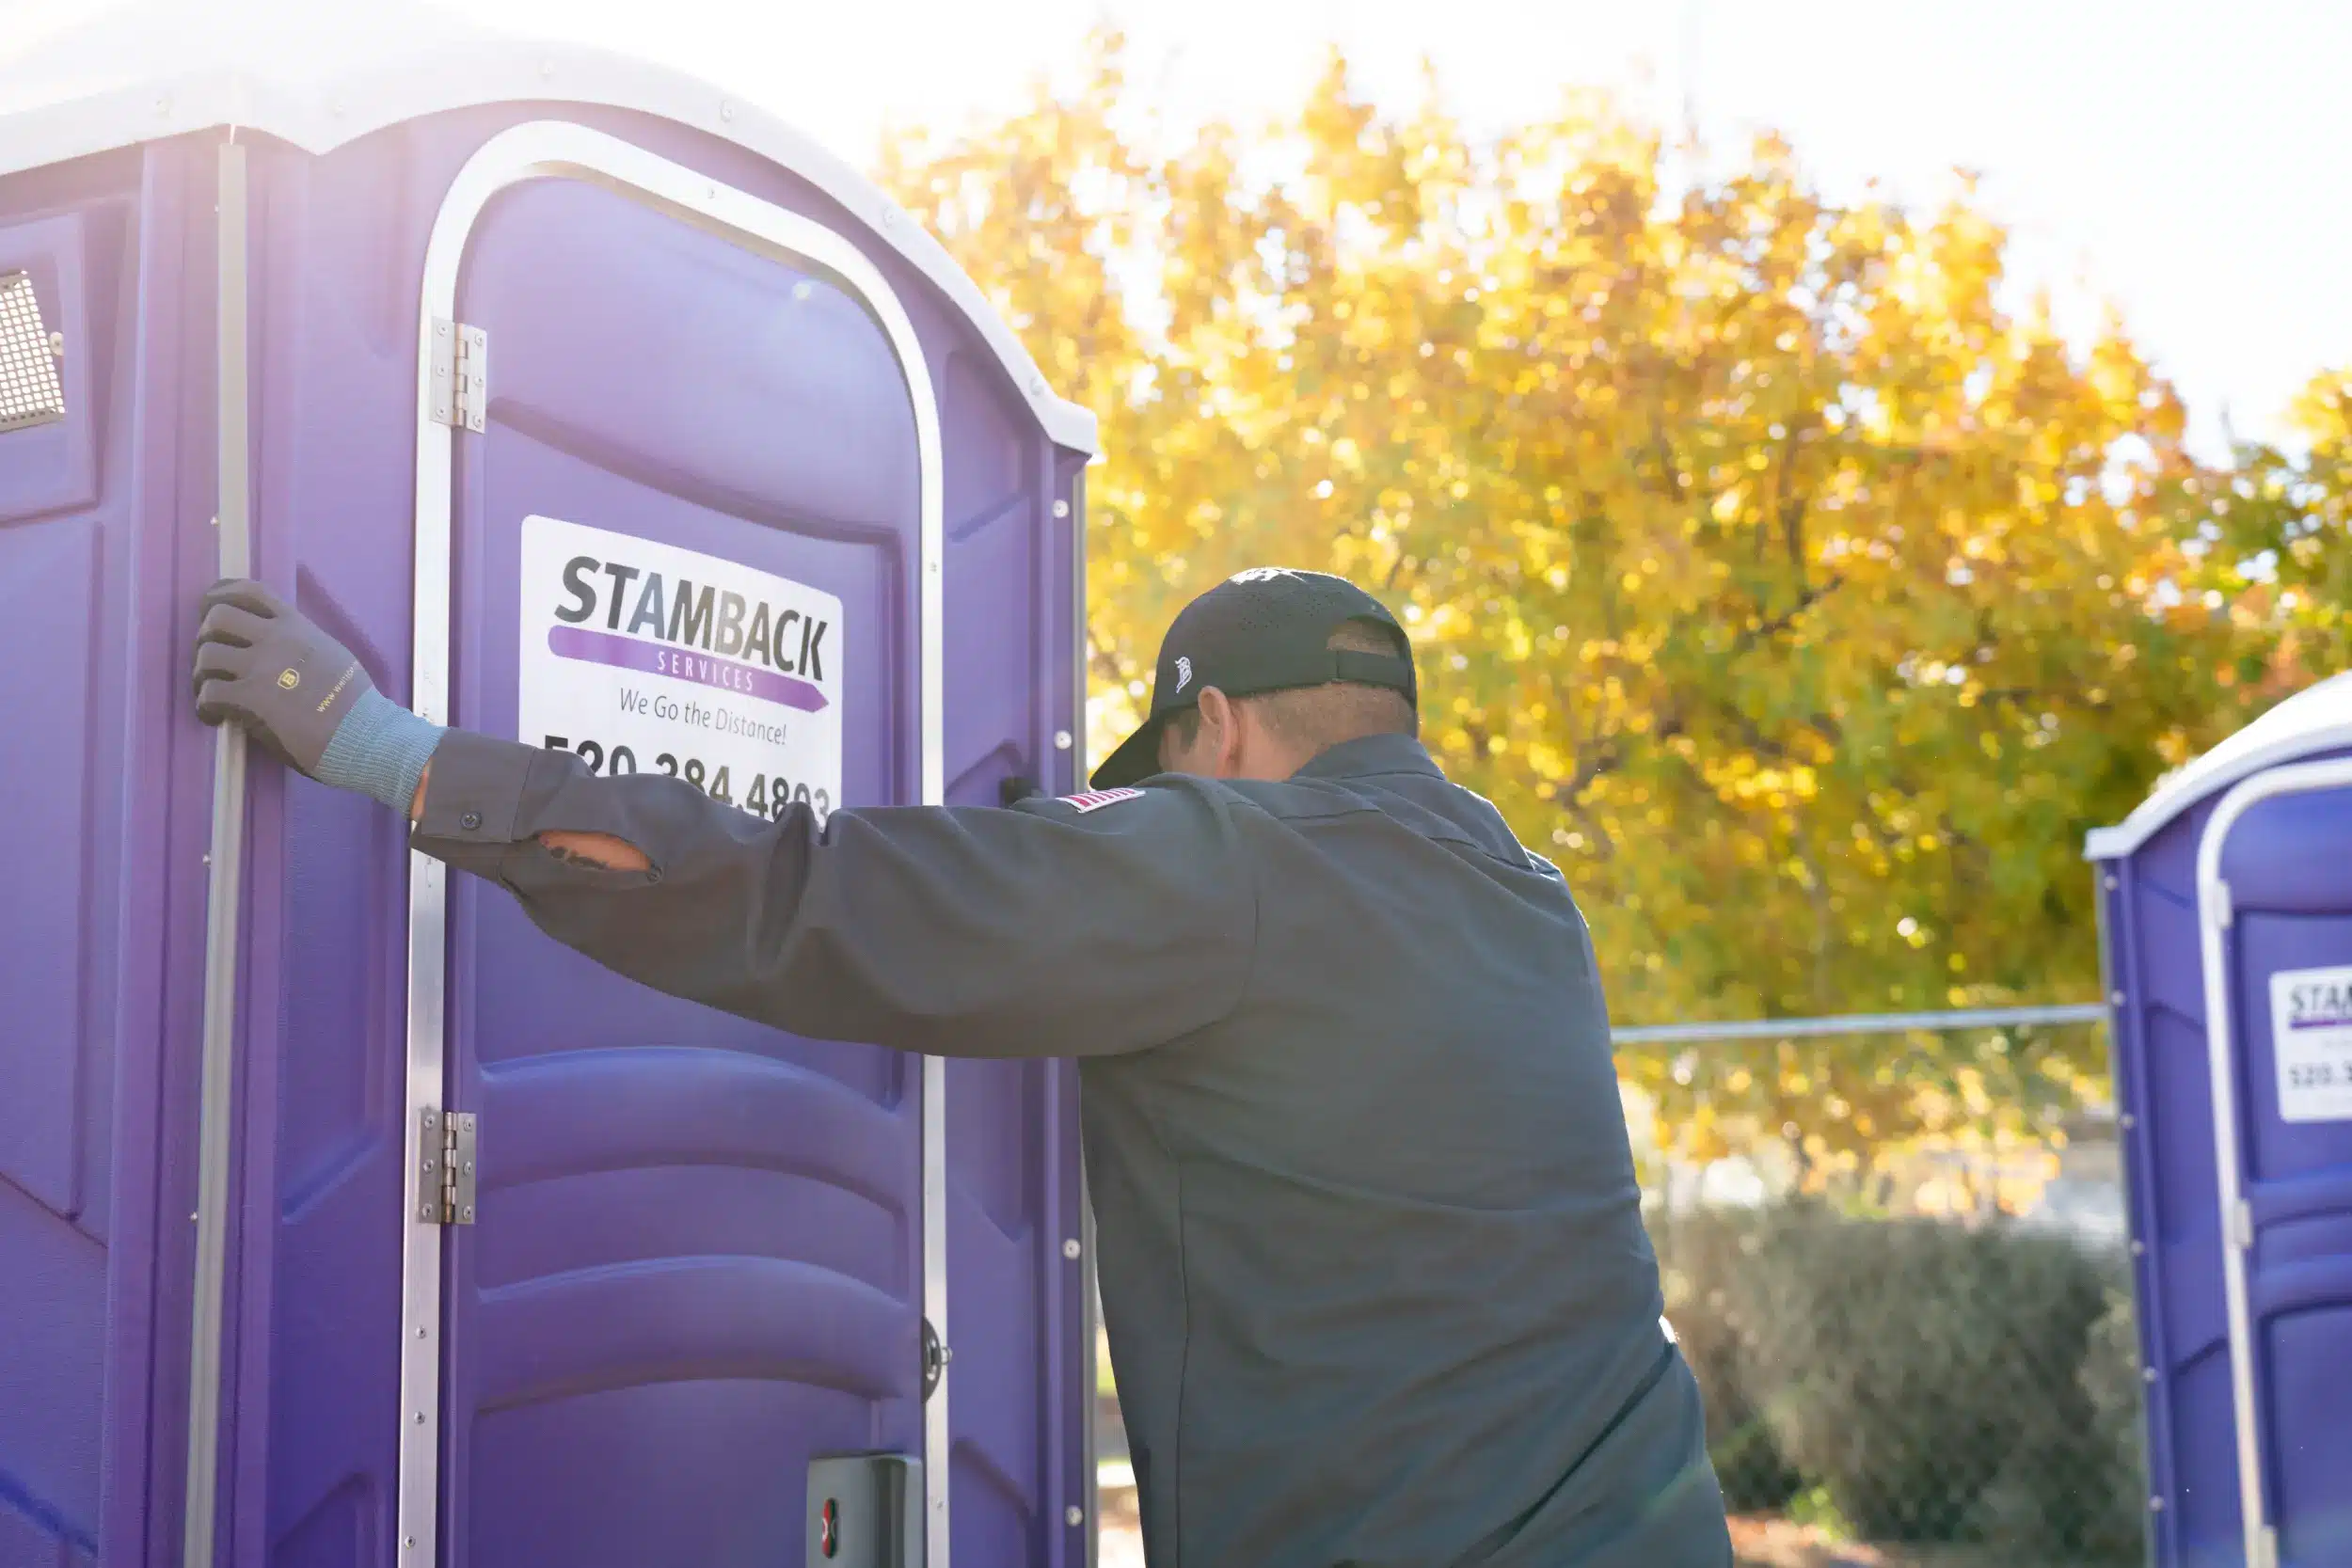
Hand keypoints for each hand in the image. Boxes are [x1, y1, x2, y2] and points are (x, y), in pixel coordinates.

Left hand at [191, 578, 376, 774]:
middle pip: (217, 618)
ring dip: (202, 675)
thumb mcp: (331, 654)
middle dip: (206, 638)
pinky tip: (215, 717)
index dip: (221, 595)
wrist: (363, 734)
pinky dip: (205, 706)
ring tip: (212, 691)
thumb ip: (300, 642)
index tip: (210, 609)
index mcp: (297, 626)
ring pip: (207, 655)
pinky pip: (208, 693)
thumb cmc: (354, 702)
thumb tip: (274, 644)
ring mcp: (262, 668)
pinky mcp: (250, 700)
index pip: (251, 592)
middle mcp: (276, 640)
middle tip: (214, 661)